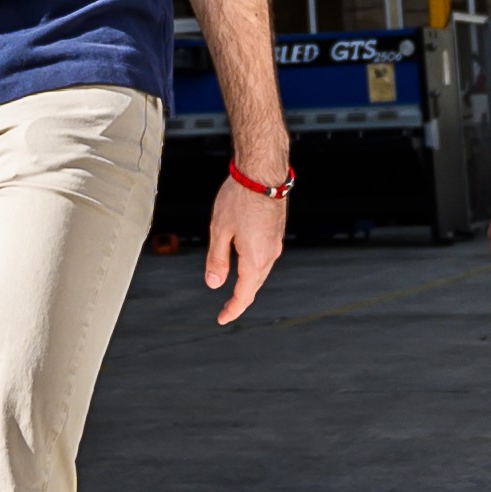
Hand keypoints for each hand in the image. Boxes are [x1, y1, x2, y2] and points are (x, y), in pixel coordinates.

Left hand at [199, 135, 286, 322]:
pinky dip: (254, 268)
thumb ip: (217, 260)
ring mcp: (275, 243)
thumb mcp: (219, 230)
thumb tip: (214, 284)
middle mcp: (269, 255)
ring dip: (248, 283)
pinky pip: (265, 258)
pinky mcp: (276, 232)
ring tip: (235, 291)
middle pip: (254, 285)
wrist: (264, 172)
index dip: (232, 309)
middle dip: (240, 299)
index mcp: (254, 259)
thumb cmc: (239, 198)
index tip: (222, 319)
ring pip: (261, 272)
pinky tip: (245, 264)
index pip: (244, 294)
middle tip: (226, 311)